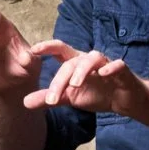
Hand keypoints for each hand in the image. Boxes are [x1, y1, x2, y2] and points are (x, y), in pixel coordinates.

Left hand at [21, 38, 147, 115]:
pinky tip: (104, 74)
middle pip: (71, 63)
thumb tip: (24, 102)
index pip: (59, 50)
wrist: (124, 100)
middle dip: (60, 80)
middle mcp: (88, 60)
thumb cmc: (97, 94)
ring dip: (82, 70)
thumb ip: (49, 98)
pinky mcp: (122, 70)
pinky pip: (116, 64)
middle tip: (52, 99)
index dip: (47, 47)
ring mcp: (105, 63)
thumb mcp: (70, 98)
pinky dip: (110, 67)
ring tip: (74, 85)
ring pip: (92, 59)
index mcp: (75, 63)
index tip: (32, 50)